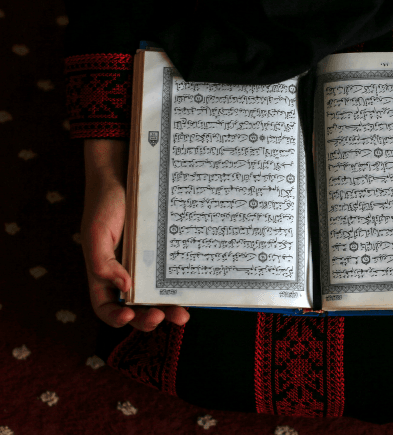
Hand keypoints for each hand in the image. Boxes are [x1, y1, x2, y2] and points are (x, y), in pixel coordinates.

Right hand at [82, 140, 189, 330]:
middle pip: (136, 309)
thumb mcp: (97, 233)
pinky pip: (174, 278)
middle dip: (148, 319)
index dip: (115, 318)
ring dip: (169, 310)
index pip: (106, 307)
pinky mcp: (166, 257)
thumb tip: (124, 287)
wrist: (127, 178)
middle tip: (160, 318)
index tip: (128, 316)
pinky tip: (192, 293)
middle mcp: (127, 276)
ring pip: (158, 298)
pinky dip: (181, 289)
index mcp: (105, 274)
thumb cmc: (106, 205)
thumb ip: (102, 262)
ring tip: (182, 316)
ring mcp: (148, 267)